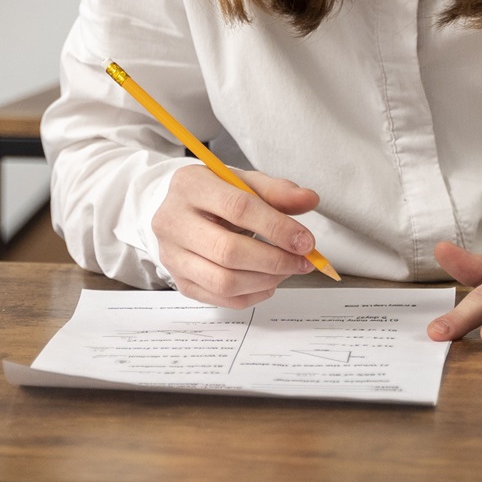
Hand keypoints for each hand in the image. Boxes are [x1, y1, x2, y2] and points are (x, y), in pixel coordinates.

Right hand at [151, 163, 321, 308]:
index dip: (277, 227)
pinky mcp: (180, 281)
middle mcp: (173, 222)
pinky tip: (267, 281)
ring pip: (224, 281)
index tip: (305, 240)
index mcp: (189, 186)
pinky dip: (253, 295)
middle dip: (274, 260)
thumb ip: (277, 191)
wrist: (180, 211)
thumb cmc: (215, 195)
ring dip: (265, 280)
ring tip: (286, 269)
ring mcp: (172, 256)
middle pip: (228, 251)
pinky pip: (221, 298)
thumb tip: (309, 200)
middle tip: (302, 261)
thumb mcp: (244, 182)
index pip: (238, 208)